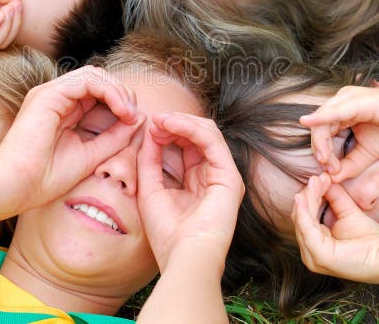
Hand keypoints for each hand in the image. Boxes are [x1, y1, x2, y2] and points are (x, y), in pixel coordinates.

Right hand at [0, 66, 143, 211]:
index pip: (98, 93)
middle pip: (98, 79)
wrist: (17, 187)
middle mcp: (56, 98)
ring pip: (94, 75)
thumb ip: (114, 137)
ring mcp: (50, 93)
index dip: (121, 102)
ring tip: (128, 112)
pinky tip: (120, 110)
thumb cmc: (46, 178)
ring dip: (117, 90)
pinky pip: (87, 80)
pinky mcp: (49, 94)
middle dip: (122, 93)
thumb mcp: (91, 155)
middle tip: (134, 116)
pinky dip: (109, 91)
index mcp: (63, 110)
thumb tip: (139, 118)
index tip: (135, 123)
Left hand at [137, 113, 243, 269]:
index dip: (167, 131)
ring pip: (207, 132)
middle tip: (153, 120)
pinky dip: (190, 128)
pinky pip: (212, 140)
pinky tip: (170, 125)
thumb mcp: (150, 188)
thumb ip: (150, 160)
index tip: (148, 127)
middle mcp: (213, 176)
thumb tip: (151, 132)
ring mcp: (224, 175)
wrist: (183, 258)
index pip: (186, 144)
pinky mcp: (230, 176)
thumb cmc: (167, 233)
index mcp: (197, 181)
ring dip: (181, 121)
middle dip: (174, 123)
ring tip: (160, 120)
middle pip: (198, 134)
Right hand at [292, 173, 378, 281]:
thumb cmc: (370, 240)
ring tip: (315, 181)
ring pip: (302, 220)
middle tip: (317, 177)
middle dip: (309, 195)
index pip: (307, 217)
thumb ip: (335, 198)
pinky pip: (306, 228)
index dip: (312, 196)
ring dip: (307, 198)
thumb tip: (325, 179)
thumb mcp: (348, 213)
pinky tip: (302, 196)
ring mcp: (312, 256)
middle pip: (302, 217)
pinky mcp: (318, 255)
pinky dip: (303, 210)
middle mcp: (310, 253)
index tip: (320, 178)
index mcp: (316, 246)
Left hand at [299, 86, 378, 181]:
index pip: (322, 132)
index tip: (331, 171)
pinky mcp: (357, 100)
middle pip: (319, 126)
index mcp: (342, 112)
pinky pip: (335, 110)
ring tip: (326, 160)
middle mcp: (342, 102)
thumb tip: (332, 178)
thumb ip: (350, 165)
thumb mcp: (367, 153)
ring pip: (324, 120)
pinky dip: (320, 117)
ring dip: (321, 142)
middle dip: (320, 149)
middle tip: (328, 168)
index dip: (322, 152)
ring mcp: (348, 99)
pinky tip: (308, 122)